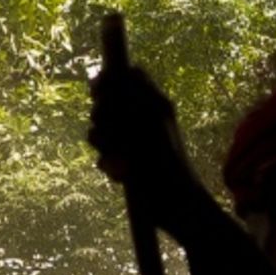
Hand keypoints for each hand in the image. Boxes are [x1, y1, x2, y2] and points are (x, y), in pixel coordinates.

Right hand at [86, 52, 186, 203]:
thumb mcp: (149, 117)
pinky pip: (103, 157)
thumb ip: (128, 93)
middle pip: (105, 103)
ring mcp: (130, 142)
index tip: (98, 92)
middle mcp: (140, 118)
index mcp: (153, 102)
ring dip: (105, 144)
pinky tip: (123, 174)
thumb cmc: (168, 157)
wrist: (177, 201)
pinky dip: (110, 165)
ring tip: (122, 156)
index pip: (125, 77)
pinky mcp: (124, 164)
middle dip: (103, 117)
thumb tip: (107, 72)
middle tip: (116, 130)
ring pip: (98, 132)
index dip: (108, 81)